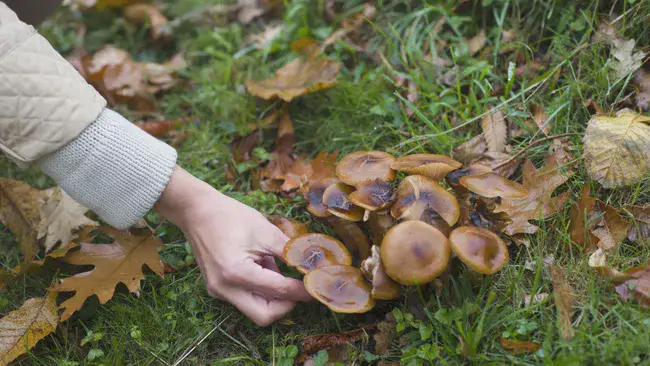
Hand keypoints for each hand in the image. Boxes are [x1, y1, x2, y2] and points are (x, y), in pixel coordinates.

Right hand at [155, 166, 311, 325]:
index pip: (279, 291)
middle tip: (301, 287)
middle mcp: (224, 289)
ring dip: (273, 296)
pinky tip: (260, 266)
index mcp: (236, 273)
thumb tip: (314, 268)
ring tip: (274, 267)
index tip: (319, 286)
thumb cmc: (231, 216)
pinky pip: (244, 299)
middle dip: (287, 304)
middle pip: (265, 315)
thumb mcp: (266, 231)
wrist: (197, 211)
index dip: (303, 290)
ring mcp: (218, 291)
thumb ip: (290, 253)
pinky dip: (260, 290)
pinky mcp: (217, 289)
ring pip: (254, 309)